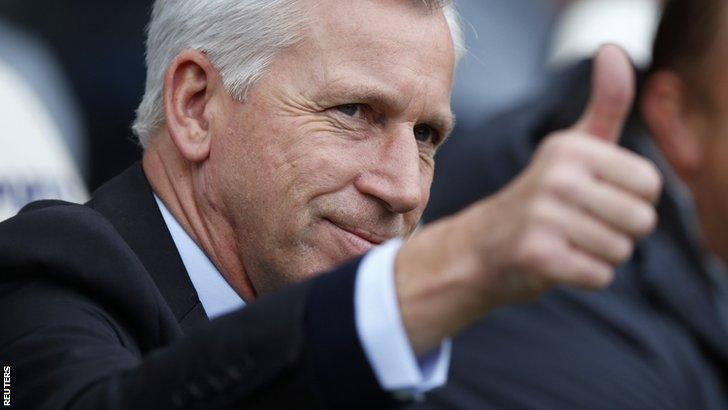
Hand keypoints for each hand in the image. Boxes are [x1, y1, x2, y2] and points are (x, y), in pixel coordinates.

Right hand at [396, 45, 662, 354]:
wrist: (480, 247)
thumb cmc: (540, 197)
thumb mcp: (572, 147)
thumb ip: (605, 104)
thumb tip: (613, 50)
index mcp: (570, 148)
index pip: (650, 185)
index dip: (631, 200)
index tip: (593, 197)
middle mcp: (556, 178)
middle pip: (641, 221)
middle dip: (618, 232)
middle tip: (578, 225)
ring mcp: (544, 218)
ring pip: (621, 250)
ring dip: (600, 255)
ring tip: (566, 242)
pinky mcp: (538, 257)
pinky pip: (600, 276)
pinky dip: (584, 276)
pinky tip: (557, 262)